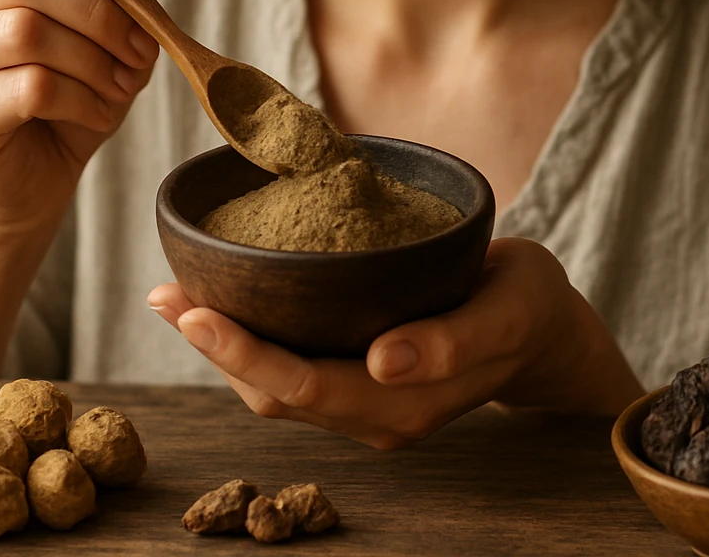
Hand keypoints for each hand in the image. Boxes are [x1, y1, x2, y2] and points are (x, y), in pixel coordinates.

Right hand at [0, 0, 159, 237]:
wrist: (35, 177)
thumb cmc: (67, 89)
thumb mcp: (100, 25)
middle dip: (100, 9)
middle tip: (140, 45)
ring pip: (27, 31)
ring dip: (95, 59)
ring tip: (123, 83)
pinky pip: (31, 87)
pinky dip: (83, 99)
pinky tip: (99, 112)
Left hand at [147, 237, 643, 448]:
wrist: (546, 328)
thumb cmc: (527, 307)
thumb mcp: (507, 312)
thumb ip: (452, 342)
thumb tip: (385, 362)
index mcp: (404, 404)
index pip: (304, 387)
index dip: (243, 353)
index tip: (193, 311)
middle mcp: (375, 414)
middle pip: (273, 394)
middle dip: (213, 348)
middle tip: (163, 294)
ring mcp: (365, 403)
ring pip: (275, 388)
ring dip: (222, 347)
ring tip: (173, 295)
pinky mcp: (360, 381)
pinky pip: (292, 371)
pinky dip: (251, 340)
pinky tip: (224, 302)